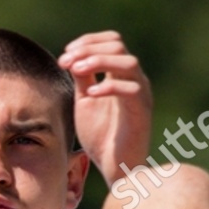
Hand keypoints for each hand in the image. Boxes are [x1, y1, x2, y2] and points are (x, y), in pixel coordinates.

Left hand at [59, 32, 152, 187]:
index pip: (111, 42)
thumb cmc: (101, 136)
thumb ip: (82, 79)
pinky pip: (131, 89)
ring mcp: (141, 93)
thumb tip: (71, 56)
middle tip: (66, 61)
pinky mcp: (142, 111)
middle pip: (117, 46)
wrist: (114, 167)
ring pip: (128, 61)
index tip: (66, 54)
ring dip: (99, 61)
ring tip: (76, 70)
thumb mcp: (85, 101)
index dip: (88, 41)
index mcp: (121, 75)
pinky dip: (109, 87)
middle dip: (88, 49)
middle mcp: (134, 79)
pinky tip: (90, 94)